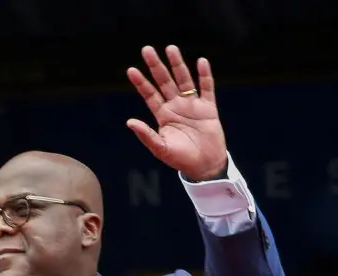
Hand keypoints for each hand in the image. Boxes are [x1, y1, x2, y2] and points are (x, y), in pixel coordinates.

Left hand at [125, 45, 226, 181]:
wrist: (204, 166)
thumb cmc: (180, 159)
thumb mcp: (160, 148)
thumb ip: (146, 135)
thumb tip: (129, 122)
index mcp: (163, 115)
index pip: (150, 94)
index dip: (141, 82)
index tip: (131, 70)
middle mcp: (176, 106)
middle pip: (164, 82)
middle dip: (156, 66)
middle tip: (147, 49)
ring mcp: (192, 105)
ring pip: (184, 80)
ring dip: (177, 65)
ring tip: (171, 48)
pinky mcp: (208, 108)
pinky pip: (207, 88)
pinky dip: (205, 76)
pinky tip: (201, 62)